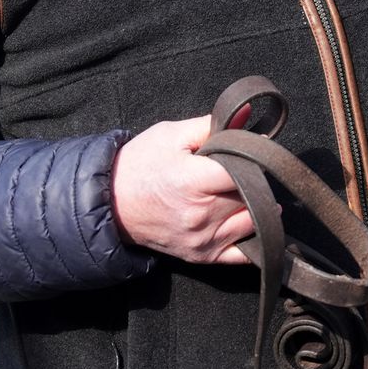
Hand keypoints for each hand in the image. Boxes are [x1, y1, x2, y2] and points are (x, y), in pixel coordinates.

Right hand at [110, 115, 260, 264]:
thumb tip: (247, 112)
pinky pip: (244, 254)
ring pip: (253, 221)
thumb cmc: (140, 164)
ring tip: (243, 191)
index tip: (250, 150)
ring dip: (256, 205)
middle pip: (250, 194)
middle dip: (252, 179)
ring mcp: (202, 240)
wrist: (111, 203)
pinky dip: (253, 237)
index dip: (252, 157)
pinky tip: (247, 219)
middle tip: (242, 170)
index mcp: (193, 182)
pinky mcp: (203, 256)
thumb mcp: (172, 135)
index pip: (245, 170)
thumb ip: (212, 124)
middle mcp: (200, 215)